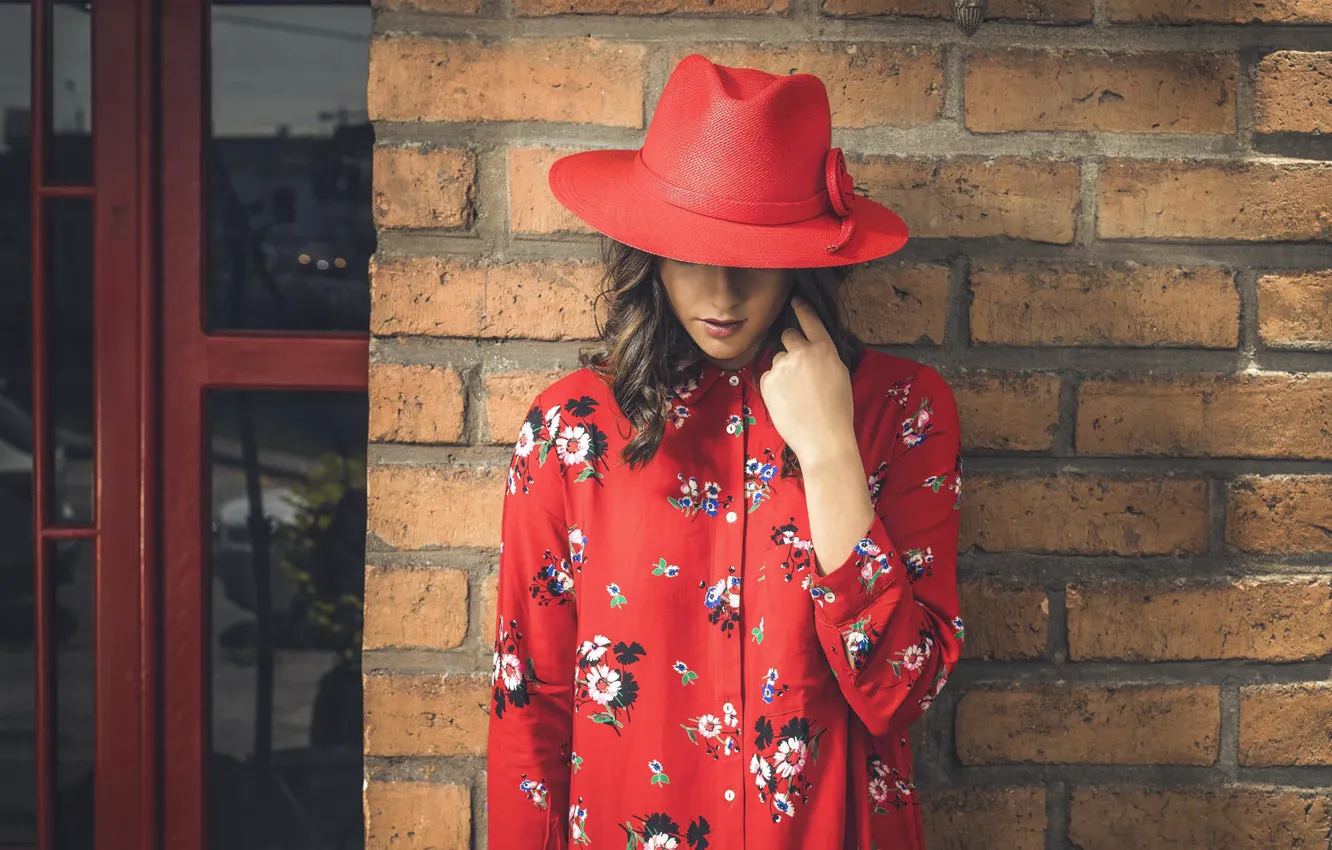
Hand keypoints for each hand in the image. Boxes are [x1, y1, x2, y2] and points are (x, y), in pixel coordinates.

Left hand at [758, 296, 857, 466]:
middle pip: (787, 336)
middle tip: (798, 369)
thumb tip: (812, 348)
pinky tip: (787, 401)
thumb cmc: (837, 410)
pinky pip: (768, 376)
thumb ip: (824, 355)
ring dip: (783, 370)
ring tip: (796, 394)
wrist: (823, 438)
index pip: (810, 320)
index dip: (802, 309)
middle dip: (791, 347)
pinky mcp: (768, 381)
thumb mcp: (839, 374)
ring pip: (777, 359)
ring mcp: (782, 366)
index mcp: (824, 349)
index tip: (795, 300)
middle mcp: (802, 352)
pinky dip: (774, 385)